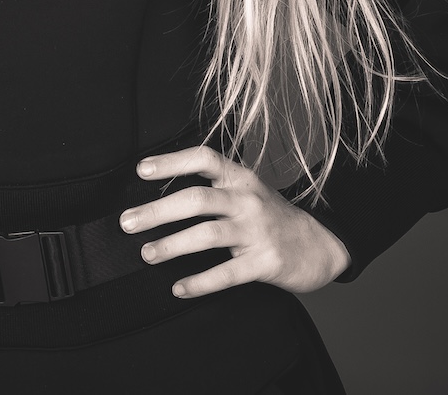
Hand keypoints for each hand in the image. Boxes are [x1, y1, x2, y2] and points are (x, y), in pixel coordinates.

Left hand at [118, 145, 349, 297]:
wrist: (319, 245)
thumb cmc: (272, 218)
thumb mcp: (247, 192)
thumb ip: (214, 189)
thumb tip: (161, 196)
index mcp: (240, 178)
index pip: (203, 158)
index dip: (171, 161)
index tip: (141, 170)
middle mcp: (247, 199)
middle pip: (197, 198)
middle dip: (158, 210)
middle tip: (128, 222)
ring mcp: (256, 231)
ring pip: (207, 234)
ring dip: (172, 245)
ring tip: (147, 253)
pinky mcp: (265, 262)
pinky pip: (226, 274)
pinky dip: (199, 282)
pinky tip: (179, 288)